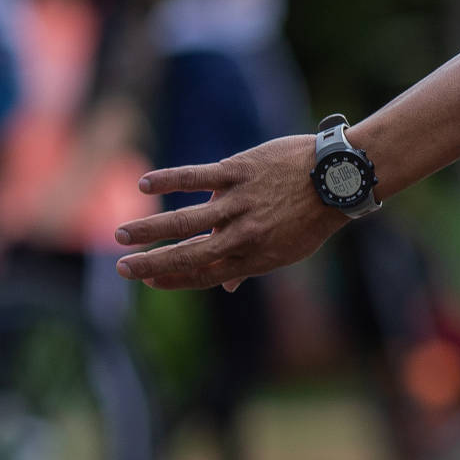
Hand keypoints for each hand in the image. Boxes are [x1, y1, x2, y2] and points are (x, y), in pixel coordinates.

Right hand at [113, 133, 341, 290]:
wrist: (338, 179)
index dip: (176, 279)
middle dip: (153, 263)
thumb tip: (226, 286)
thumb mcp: (288, 250)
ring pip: (186, 220)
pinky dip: (170, 181)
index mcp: (256, 257)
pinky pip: (197, 177)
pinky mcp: (239, 172)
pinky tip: (145, 185)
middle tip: (123, 268)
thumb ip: (250, 264)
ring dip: (150, 229)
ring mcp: (241, 203)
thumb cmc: (311, 216)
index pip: (206, 274)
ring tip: (121, 235)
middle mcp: (246, 234)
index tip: (150, 279)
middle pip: (190, 254)